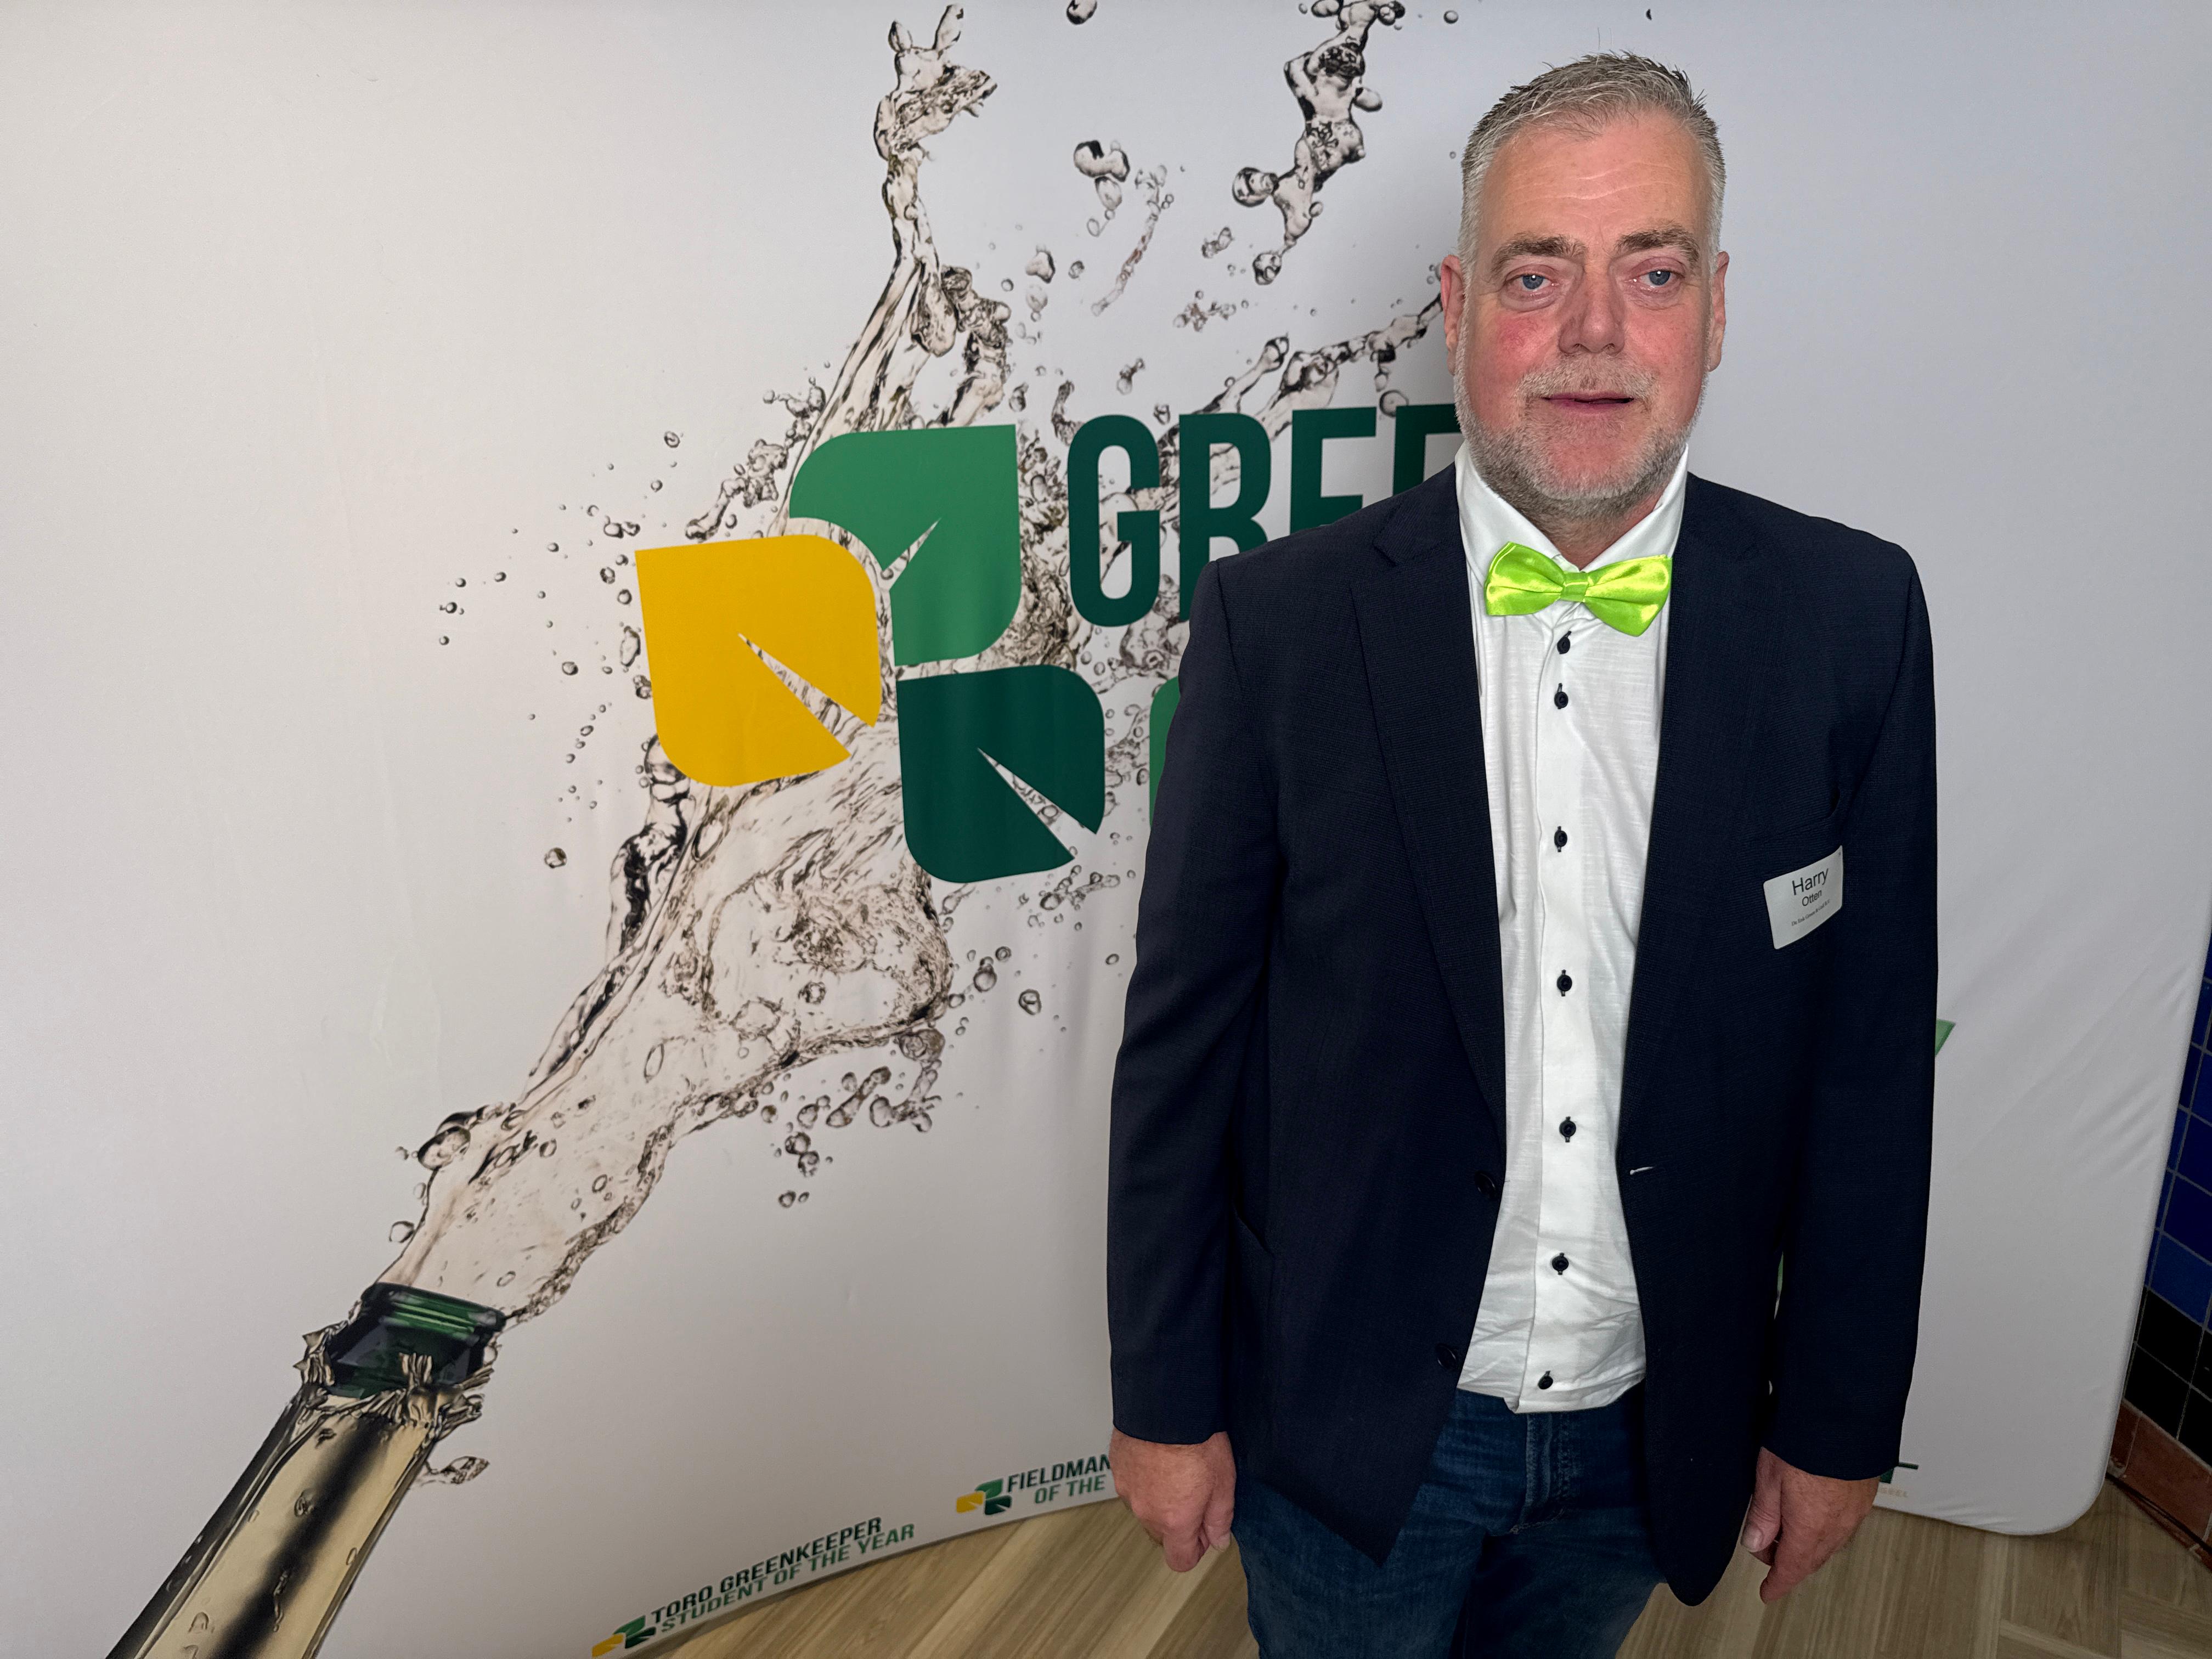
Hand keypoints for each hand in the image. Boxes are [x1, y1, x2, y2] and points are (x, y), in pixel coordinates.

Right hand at [1109, 1428, 1236, 1571]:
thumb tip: (1218, 1540)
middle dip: (1178, 1522)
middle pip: (1161, 1535)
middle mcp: (1146, 1512)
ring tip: (1176, 1469)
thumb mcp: (1224, 1483)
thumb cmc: (1197, 1440)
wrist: (1165, 1406)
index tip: (1205, 1529)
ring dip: (1159, 1499)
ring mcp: (1127, 1490)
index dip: (1196, 1549)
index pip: (1180, 1560)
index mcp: (1174, 1522)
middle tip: (1195, 1493)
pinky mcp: (1117, 1468)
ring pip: (1145, 1508)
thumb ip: (1220, 1519)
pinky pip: (1132, 1484)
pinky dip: (1144, 1478)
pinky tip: (1158, 1457)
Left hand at [1739, 1446, 1878, 1601]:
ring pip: (1828, 1543)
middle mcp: (1837, 1525)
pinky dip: (1825, 1530)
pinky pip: (1843, 1526)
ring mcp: (1855, 1511)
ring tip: (1785, 1531)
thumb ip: (1763, 1515)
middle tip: (1767, 1554)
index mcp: (1810, 1527)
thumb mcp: (1768, 1477)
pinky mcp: (1864, 1495)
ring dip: (1807, 1546)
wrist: (1843, 1416)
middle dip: (1788, 1562)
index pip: (1792, 1569)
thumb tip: (1755, 1544)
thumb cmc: (1803, 1441)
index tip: (1768, 1593)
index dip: (1778, 1584)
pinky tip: (1813, 1515)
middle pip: (1811, 1558)